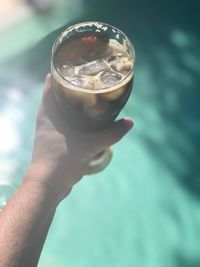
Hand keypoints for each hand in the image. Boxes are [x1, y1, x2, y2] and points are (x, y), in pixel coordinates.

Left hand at [27, 74, 132, 202]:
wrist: (49, 185)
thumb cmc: (62, 160)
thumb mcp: (89, 145)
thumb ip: (111, 134)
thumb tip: (129, 122)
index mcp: (48, 111)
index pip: (51, 82)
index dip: (62, 71)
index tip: (78, 65)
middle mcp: (47, 116)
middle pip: (58, 92)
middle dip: (72, 85)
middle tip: (90, 79)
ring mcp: (50, 127)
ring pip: (62, 107)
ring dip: (74, 101)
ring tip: (91, 95)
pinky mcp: (55, 137)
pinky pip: (66, 119)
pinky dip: (75, 115)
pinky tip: (88, 117)